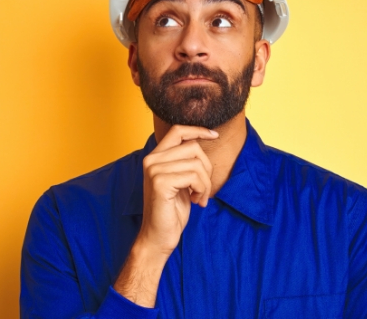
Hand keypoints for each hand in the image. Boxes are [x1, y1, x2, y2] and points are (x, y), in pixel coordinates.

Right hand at [137, 125, 217, 256]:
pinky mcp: (160, 182)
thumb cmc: (172, 210)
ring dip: (206, 183)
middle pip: (193, 147)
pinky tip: (196, 201)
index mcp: (155, 157)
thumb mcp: (181, 180)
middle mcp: (151, 160)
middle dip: (207, 168)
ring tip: (200, 197)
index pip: (178, 130)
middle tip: (204, 189)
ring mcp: (154, 170)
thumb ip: (186, 161)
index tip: (214, 135)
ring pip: (196, 163)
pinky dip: (202, 190)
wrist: (158, 237)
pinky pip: (193, 176)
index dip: (198, 130)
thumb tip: (204, 140)